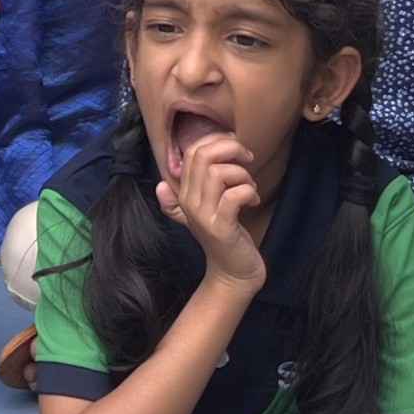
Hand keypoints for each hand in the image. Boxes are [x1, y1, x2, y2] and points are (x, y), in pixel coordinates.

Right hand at [159, 133, 267, 291]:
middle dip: (231, 149)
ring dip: (242, 174)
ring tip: (250, 187)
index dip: (218, 141)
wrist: (232, 273)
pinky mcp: (221, 228)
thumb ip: (183, 197)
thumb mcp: (202, 213)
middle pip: (203, 156)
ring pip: (218, 173)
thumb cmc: (224, 236)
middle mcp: (189, 202)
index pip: (193, 151)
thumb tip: (160, 185)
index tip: (236, 152)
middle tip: (247, 162)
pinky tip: (253, 201)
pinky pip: (234, 195)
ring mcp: (203, 215)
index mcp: (185, 193)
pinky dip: (249, 192)